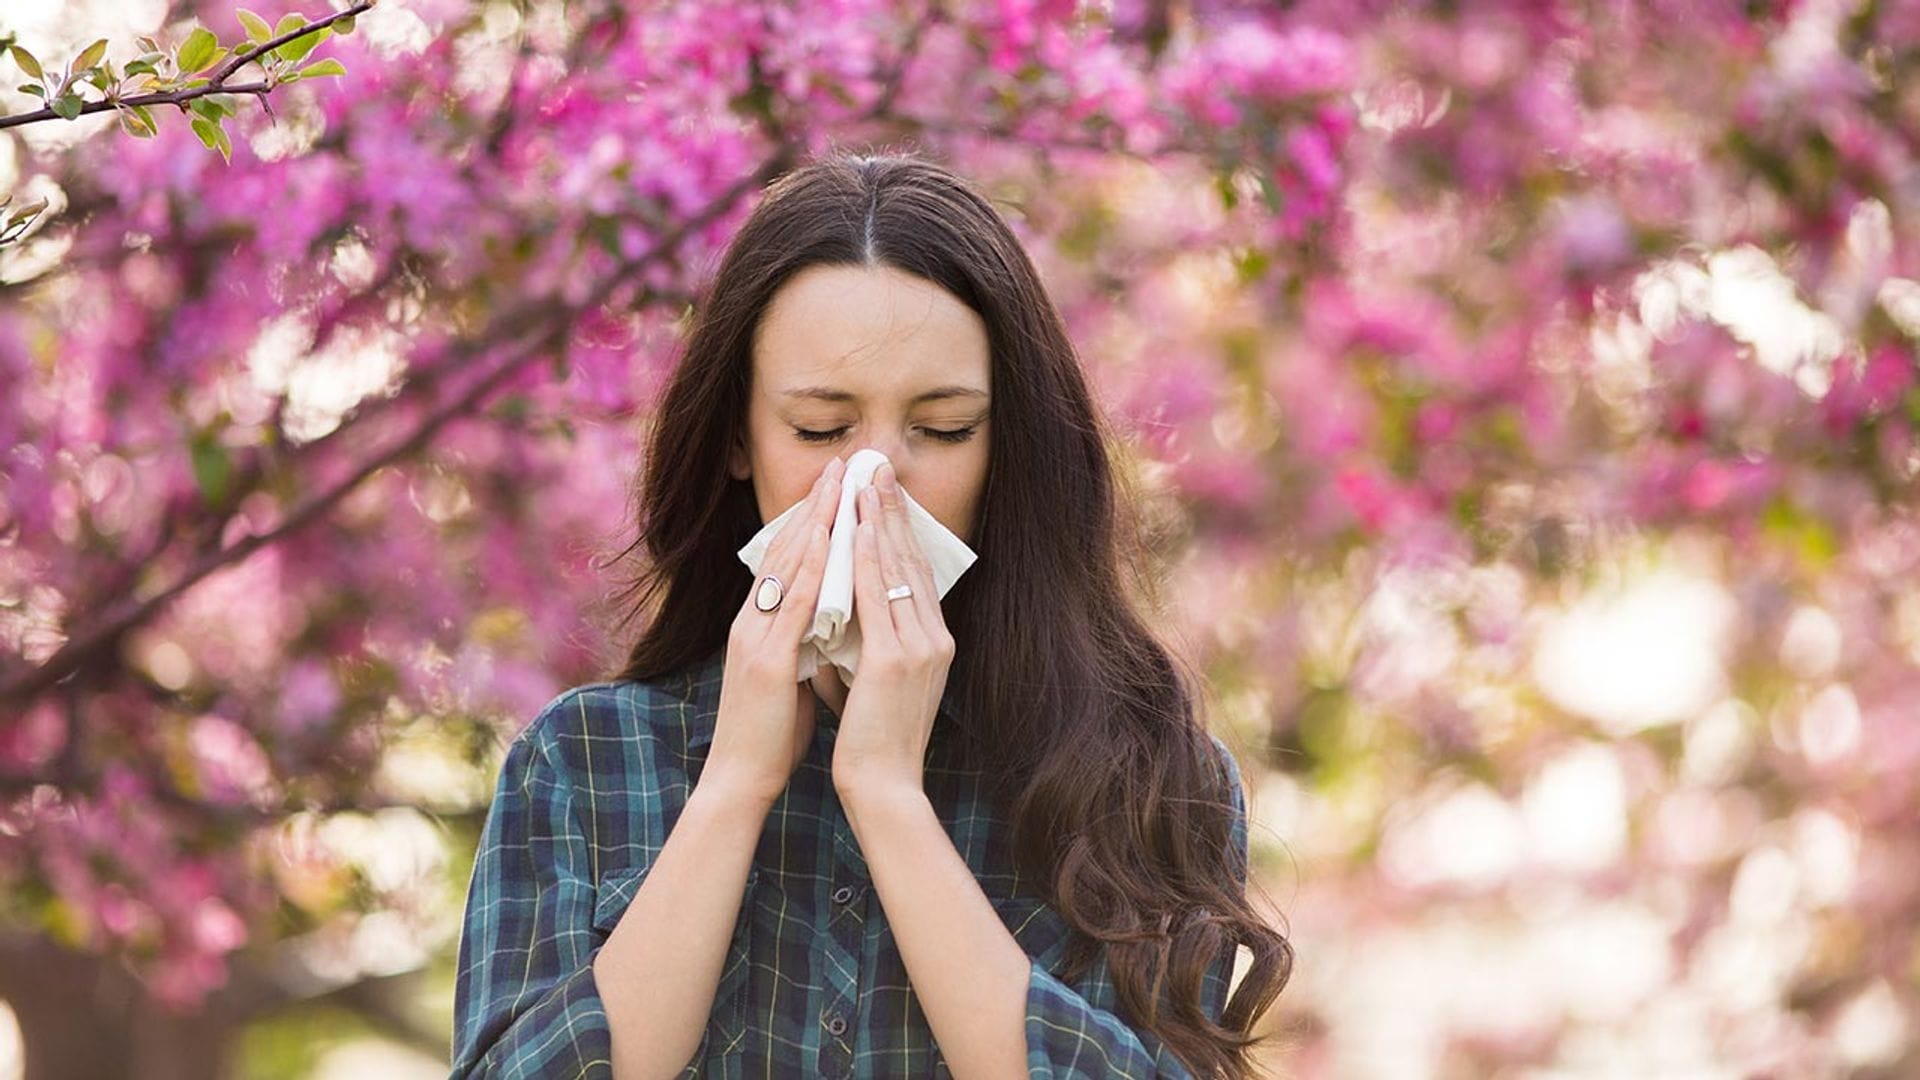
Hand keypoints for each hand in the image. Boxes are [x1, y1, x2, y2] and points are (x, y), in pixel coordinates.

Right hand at [706, 455, 844, 806]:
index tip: (836, 487)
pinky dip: (811, 569)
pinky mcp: (765, 661)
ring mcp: (754, 638)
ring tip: (838, 485)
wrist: (741, 780)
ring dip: (814, 522)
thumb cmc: (769, 733)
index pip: (785, 559)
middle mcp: (750, 622)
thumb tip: (831, 622)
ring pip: (786, 567)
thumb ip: (803, 643)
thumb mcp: (790, 675)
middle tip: (841, 465)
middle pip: (782, 550)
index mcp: (758, 625)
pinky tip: (829, 543)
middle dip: (814, 506)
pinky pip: (792, 606)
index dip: (810, 520)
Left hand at [832, 461, 952, 797]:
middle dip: (892, 510)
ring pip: (895, 570)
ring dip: (878, 521)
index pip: (914, 573)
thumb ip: (869, 643)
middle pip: (911, 560)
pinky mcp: (897, 660)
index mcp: (933, 643)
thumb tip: (845, 614)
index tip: (882, 492)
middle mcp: (935, 638)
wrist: (884, 786)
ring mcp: (921, 648)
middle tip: (877, 467)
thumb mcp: (877, 680)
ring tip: (865, 481)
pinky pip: (879, 597)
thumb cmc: (874, 739)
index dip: (898, 529)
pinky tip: (855, 529)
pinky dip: (866, 559)